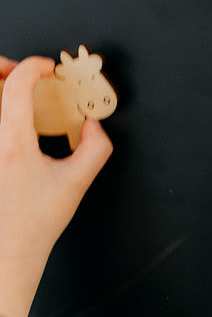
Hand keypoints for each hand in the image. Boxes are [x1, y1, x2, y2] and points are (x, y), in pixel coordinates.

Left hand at [0, 55, 112, 316]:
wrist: (8, 249)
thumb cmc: (35, 221)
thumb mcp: (77, 183)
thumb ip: (96, 148)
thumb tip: (94, 124)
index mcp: (13, 146)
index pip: (15, 87)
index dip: (33, 67)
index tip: (46, 68)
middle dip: (2, 67)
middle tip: (19, 72)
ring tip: (9, 88)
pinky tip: (4, 113)